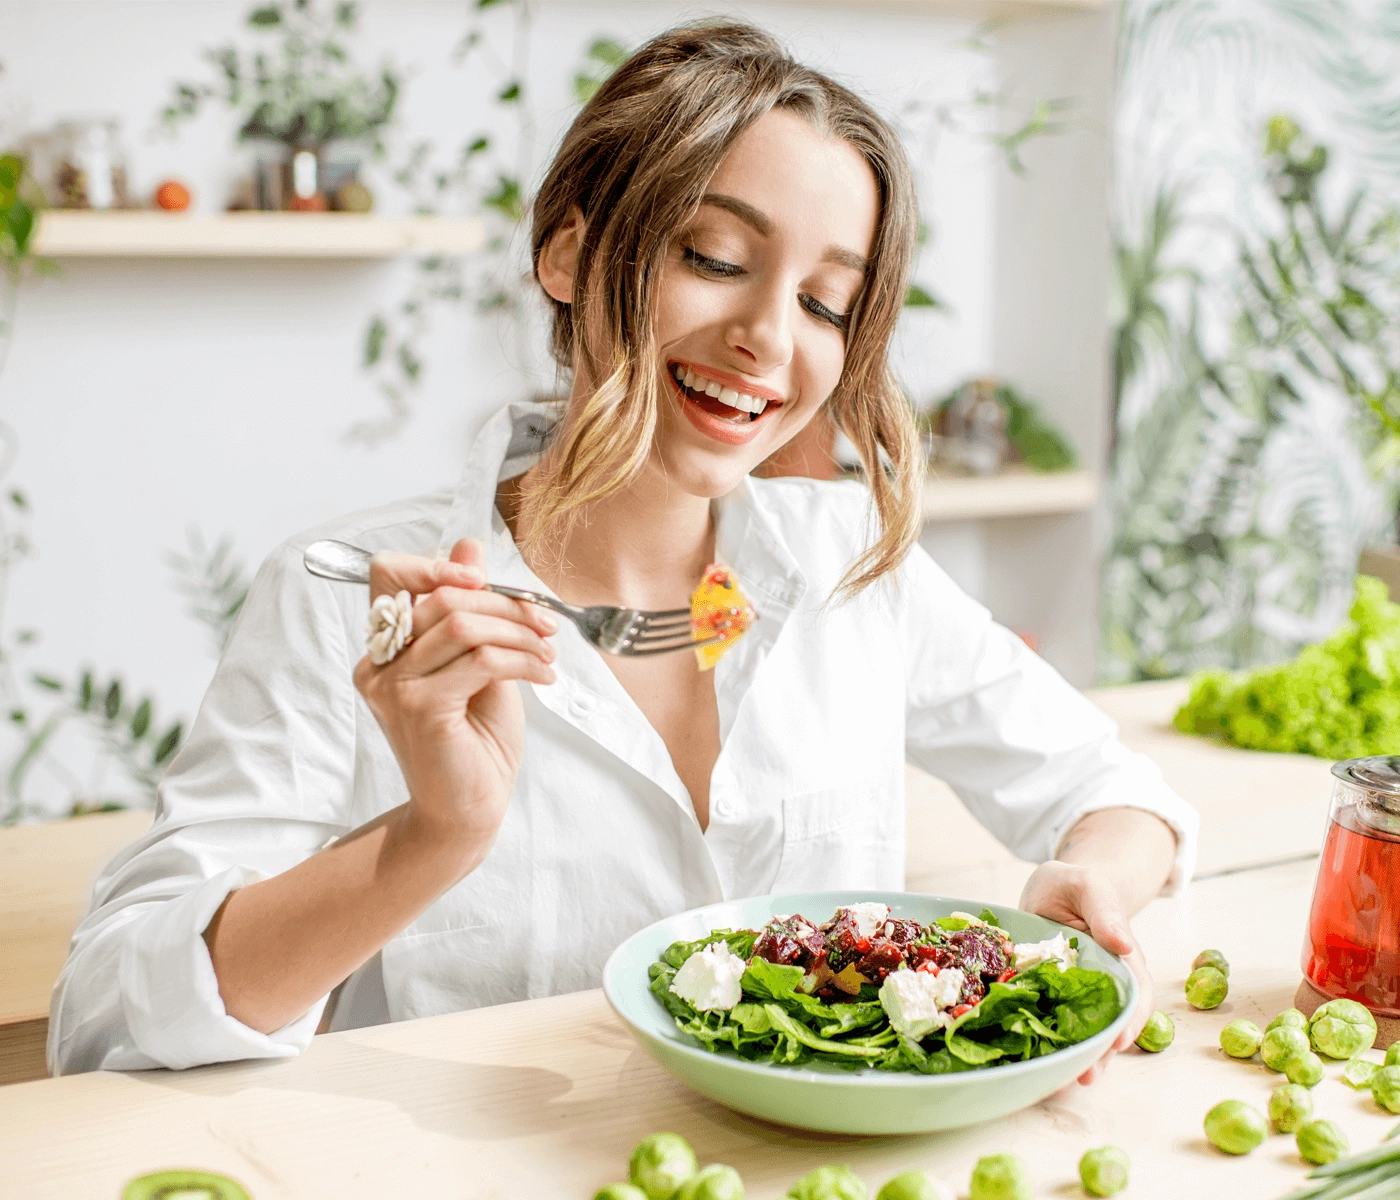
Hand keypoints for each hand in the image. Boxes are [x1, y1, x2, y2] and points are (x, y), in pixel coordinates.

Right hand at [352, 537, 557, 871]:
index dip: (436, 562)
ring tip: (548, 651)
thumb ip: (471, 608)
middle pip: (440, 595)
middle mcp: (378, 663)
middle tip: (545, 622)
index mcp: (386, 646)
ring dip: (519, 631)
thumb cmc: (474, 740)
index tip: (484, 579)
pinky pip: (479, 660)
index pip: (388, 573)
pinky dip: (523, 660)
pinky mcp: (420, 709)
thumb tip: (470, 544)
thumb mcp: (479, 661)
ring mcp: (393, 687)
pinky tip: (544, 675)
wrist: (468, 811)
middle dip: (505, 602)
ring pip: (462, 623)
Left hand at [1018, 860, 1153, 1085]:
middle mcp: (1104, 982)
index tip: (1116, 1042)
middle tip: (1084, 1075)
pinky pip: (1051, 1021)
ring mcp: (1076, 993)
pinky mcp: (1049, 995)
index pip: (1136, 995)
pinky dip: (1047, 1040)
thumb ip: (1105, 912)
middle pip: (1111, 1023)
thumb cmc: (1075, 885)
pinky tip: (1035, 1060)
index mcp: (1122, 958)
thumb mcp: (1088, 886)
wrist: (1055, 889)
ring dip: (1076, 1055)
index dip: (1130, 1021)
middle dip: (1101, 1052)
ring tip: (1061, 1080)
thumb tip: (1123, 944)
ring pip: (1083, 1030)